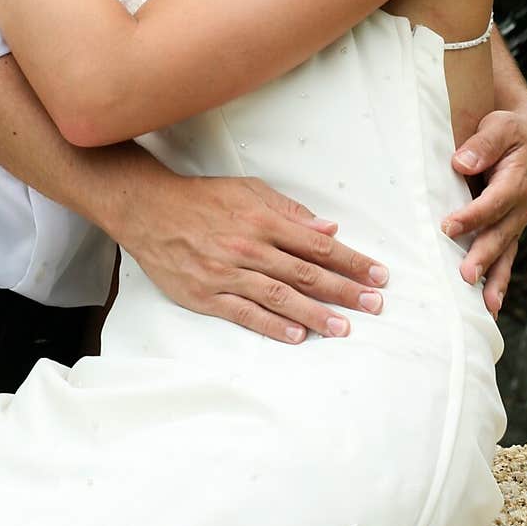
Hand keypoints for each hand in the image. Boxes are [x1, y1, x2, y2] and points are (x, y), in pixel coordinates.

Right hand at [112, 172, 388, 342]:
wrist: (149, 210)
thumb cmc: (201, 199)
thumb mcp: (247, 190)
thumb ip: (289, 211)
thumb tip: (327, 230)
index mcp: (262, 220)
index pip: (317, 245)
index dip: (351, 260)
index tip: (377, 274)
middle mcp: (249, 248)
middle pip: (306, 273)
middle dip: (345, 290)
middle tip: (375, 304)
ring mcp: (227, 274)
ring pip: (281, 297)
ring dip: (316, 314)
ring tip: (344, 327)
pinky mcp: (208, 295)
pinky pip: (246, 314)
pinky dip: (273, 325)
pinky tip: (298, 335)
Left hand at [445, 102, 526, 318]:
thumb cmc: (511, 131)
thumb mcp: (500, 127)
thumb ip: (483, 144)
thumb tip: (461, 163)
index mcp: (517, 179)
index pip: (494, 201)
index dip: (473, 215)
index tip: (449, 226)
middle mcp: (520, 205)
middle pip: (501, 233)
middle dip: (484, 256)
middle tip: (465, 275)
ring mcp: (517, 219)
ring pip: (506, 251)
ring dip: (494, 277)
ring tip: (484, 305)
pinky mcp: (510, 227)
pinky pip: (506, 256)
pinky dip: (499, 280)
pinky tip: (488, 304)